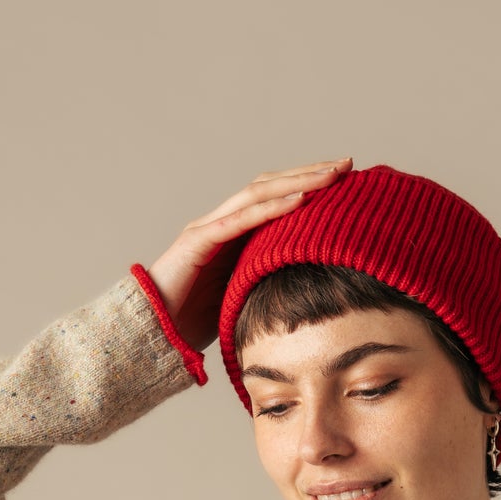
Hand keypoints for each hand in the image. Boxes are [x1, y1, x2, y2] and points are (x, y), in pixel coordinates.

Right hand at [146, 157, 354, 356]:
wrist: (152, 334)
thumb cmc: (194, 325)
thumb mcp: (243, 300)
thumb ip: (266, 284)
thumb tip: (307, 292)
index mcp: (234, 235)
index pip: (276, 199)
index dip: (309, 186)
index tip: (344, 181)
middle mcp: (222, 222)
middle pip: (271, 186)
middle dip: (310, 173)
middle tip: (348, 164)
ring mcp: (209, 227)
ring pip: (259, 193)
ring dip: (298, 181)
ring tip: (332, 174)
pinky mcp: (199, 240)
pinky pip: (242, 219)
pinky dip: (273, 208)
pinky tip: (302, 199)